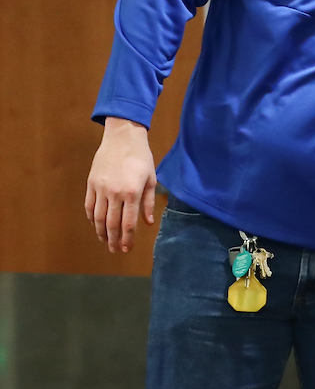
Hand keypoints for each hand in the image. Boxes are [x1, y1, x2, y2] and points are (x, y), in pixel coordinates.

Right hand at [84, 117, 156, 253]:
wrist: (122, 138)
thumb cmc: (141, 158)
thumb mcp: (151, 179)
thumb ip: (148, 203)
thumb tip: (147, 223)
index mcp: (132, 192)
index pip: (128, 222)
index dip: (127, 238)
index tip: (127, 249)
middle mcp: (114, 193)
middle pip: (112, 223)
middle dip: (114, 240)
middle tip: (115, 250)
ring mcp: (100, 188)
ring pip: (98, 217)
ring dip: (101, 232)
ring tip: (106, 241)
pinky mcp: (91, 183)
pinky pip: (89, 206)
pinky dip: (92, 218)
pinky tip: (96, 225)